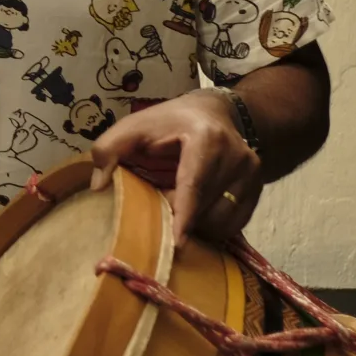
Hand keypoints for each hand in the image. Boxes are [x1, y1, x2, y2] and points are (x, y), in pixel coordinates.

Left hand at [89, 89, 260, 250]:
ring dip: (199, 225)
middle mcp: (237, 156)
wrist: (213, 112)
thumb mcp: (133, 127)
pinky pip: (236, 222)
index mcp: (206, 139)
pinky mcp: (258, 188)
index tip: (177, 243)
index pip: (194, 185)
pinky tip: (197, 214)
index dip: (184, 215)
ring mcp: (252, 173)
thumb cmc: (168, 122)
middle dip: (183, 218)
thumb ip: (108, 149)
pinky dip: (214, 226)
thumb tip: (98, 186)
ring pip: (224, 220)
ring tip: (179, 209)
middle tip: (162, 211)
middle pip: (208, 207)